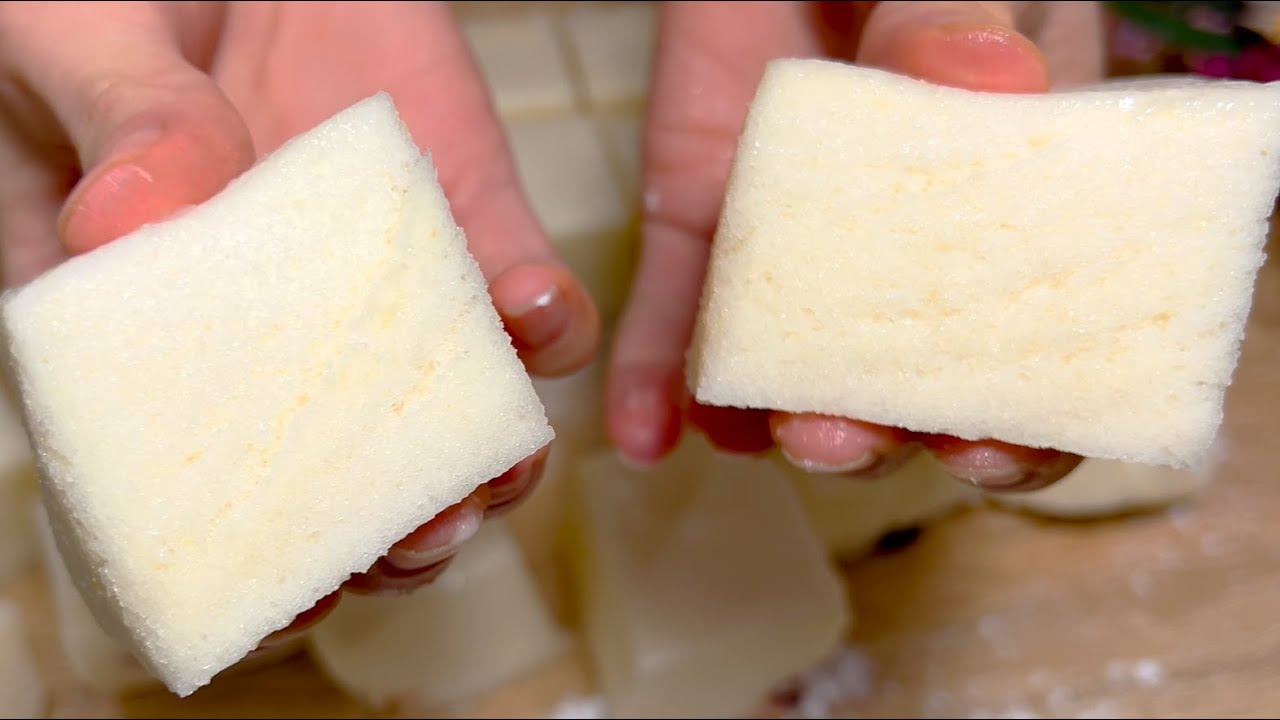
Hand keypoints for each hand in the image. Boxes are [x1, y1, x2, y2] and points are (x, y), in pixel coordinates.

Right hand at [0, 1, 596, 640]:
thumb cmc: (123, 1)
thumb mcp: (77, 45)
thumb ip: (118, 126)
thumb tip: (122, 224)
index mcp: (156, 316)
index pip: (199, 463)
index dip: (256, 544)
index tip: (300, 590)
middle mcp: (283, 324)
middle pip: (340, 466)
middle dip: (387, 526)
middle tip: (414, 539)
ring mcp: (386, 277)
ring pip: (444, 408)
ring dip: (479, 461)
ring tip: (488, 476)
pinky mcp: (469, 215)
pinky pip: (521, 294)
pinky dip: (542, 320)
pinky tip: (533, 312)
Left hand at [606, 1, 1104, 488]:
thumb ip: (959, 26)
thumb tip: (993, 74)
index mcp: (1003, 214)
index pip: (1032, 347)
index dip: (1019, 421)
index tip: (988, 448)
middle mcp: (897, 258)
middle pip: (898, 387)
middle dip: (874, 437)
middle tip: (842, 440)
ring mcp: (791, 252)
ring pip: (785, 368)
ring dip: (769, 423)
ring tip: (754, 434)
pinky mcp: (698, 224)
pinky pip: (672, 311)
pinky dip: (655, 376)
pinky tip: (644, 432)